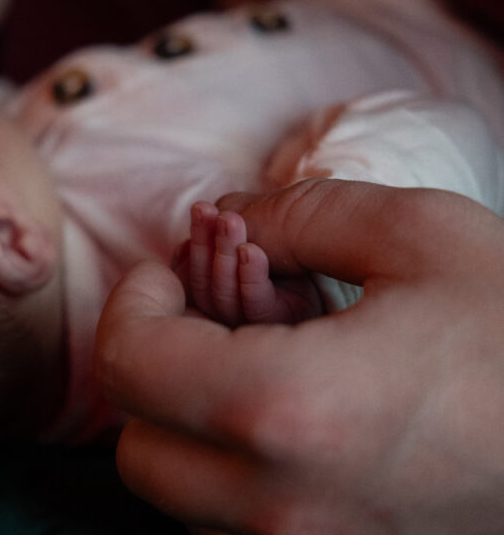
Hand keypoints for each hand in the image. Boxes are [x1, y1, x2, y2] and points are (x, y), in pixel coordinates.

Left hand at [95, 179, 503, 534]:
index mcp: (283, 409)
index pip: (129, 366)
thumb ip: (302, 213)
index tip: (169, 279)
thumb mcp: (428, 235)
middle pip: (139, 455)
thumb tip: (225, 220)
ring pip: (191, 514)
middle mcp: (282, 513)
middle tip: (213, 335)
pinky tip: (320, 461)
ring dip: (204, 448)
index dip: (136, 306)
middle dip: (157, 384)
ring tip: (277, 396)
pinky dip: (257, 506)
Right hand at [180, 199, 322, 325]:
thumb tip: (198, 217)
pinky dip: (251, 277)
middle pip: (204, 287)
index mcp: (219, 293)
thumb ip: (223, 229)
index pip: (194, 275)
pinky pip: (257, 307)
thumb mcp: (253, 229)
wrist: (342, 243)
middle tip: (205, 209)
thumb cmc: (292, 238)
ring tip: (229, 220)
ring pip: (224, 297)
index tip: (200, 210)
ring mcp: (256, 323)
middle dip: (205, 244)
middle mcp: (233, 314)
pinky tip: (251, 250)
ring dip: (224, 254)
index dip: (193, 244)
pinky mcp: (281, 324)